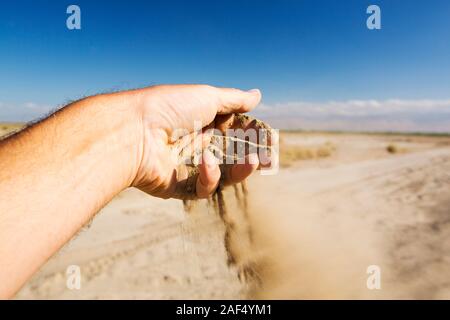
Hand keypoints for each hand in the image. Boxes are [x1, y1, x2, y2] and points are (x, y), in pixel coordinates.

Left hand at [130, 84, 261, 198]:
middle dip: (251, 159)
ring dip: (239, 171)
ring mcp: (186, 166)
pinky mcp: (177, 186)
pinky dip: (209, 176)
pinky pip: (201, 188)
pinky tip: (206, 163)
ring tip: (252, 163)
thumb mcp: (207, 96)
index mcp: (200, 120)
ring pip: (221, 176)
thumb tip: (257, 95)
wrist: (133, 131)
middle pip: (230, 157)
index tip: (269, 137)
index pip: (232, 130)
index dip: (250, 135)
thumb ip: (234, 100)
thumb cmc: (169, 108)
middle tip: (270, 159)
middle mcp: (194, 143)